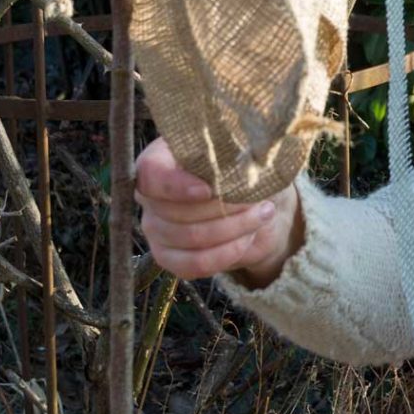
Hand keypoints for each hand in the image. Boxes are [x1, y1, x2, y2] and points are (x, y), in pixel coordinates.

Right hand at [134, 134, 302, 286]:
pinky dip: (227, 253)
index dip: (176, 185)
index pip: (150, 173)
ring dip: (233, 228)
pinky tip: (249, 237)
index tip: (209, 189)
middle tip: (258, 198)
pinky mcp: (169, 258)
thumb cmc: (244, 169)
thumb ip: (235, 148)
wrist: (256, 204)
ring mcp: (155, 230)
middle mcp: (150, 197)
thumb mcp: (242, 150)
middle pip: (175, 212)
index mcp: (159, 160)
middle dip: (223, 207)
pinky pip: (194, 264)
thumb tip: (244, 157)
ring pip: (190, 238)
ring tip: (263, 214)